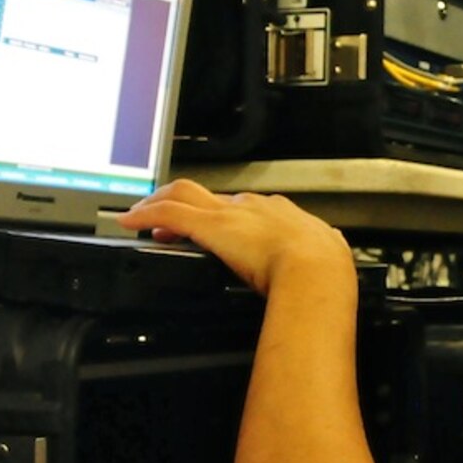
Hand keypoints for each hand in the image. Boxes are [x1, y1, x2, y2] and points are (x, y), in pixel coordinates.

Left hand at [117, 179, 352, 294]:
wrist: (315, 268)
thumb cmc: (324, 266)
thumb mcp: (328, 250)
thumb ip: (327, 246)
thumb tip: (333, 248)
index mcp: (280, 212)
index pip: (244, 206)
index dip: (224, 214)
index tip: (215, 225)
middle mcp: (251, 206)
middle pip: (209, 195)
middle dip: (187, 203)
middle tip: (167, 220)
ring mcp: (228, 213)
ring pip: (183, 194)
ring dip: (160, 203)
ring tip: (141, 215)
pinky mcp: (208, 225)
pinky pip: (167, 212)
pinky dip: (145, 214)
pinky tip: (129, 221)